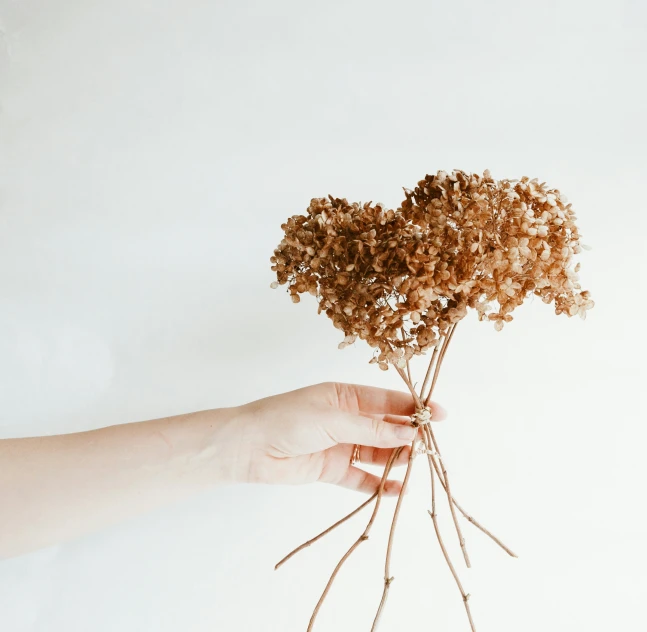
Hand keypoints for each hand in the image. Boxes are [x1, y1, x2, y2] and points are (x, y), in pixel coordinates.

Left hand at [226, 382, 445, 494]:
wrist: (249, 447)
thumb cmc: (287, 419)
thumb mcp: (332, 418)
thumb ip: (371, 428)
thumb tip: (408, 431)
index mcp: (345, 396)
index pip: (387, 399)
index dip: (413, 406)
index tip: (439, 414)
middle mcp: (346, 419)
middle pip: (386, 427)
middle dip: (408, 434)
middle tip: (428, 444)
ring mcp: (340, 445)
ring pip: (377, 452)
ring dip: (396, 458)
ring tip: (415, 464)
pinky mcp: (332, 469)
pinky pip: (362, 477)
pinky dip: (379, 484)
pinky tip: (396, 489)